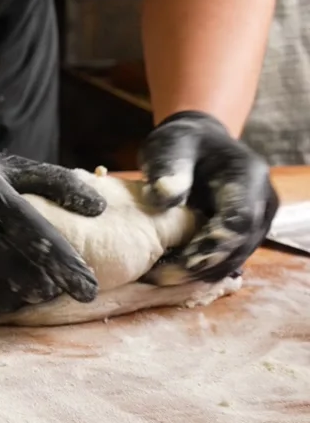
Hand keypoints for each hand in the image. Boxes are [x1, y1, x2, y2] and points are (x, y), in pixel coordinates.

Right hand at [0, 129, 105, 327]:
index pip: (39, 240)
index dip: (68, 269)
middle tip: (52, 294)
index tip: (89, 290)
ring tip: (23, 299)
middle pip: (15, 275)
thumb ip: (55, 182)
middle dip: (42, 291)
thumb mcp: (6, 166)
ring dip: (11, 305)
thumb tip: (101, 206)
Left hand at [139, 111, 278, 285]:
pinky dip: (199, 272)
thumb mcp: (170, 146)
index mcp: (250, 176)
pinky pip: (225, 261)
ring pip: (234, 260)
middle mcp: (262, 203)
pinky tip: (170, 275)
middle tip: (163, 277)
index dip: (216, 243)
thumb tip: (164, 197)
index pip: (241, 219)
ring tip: (161, 277)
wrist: (195, 147)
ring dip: (199, 274)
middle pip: (240, 245)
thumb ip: (168, 169)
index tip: (186, 259)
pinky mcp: (243, 239)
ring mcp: (257, 223)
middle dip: (202, 265)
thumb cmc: (181, 144)